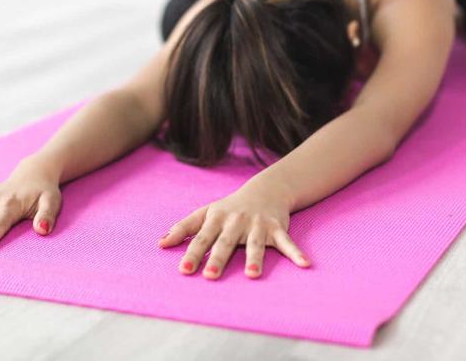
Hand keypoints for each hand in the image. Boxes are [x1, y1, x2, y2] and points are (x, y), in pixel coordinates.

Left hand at [158, 179, 309, 278]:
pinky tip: (305, 264)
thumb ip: (183, 228)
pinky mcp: (277, 228)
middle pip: (225, 242)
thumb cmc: (229, 207)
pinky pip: (287, 242)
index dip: (192, 253)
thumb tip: (160, 244)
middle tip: (210, 276)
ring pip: (255, 244)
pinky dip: (296, 253)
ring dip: (255, 259)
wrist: (265, 190)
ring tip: (253, 276)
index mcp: (216, 219)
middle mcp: (236, 221)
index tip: (184, 270)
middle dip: (218, 258)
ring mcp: (257, 225)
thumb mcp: (205, 213)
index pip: (201, 238)